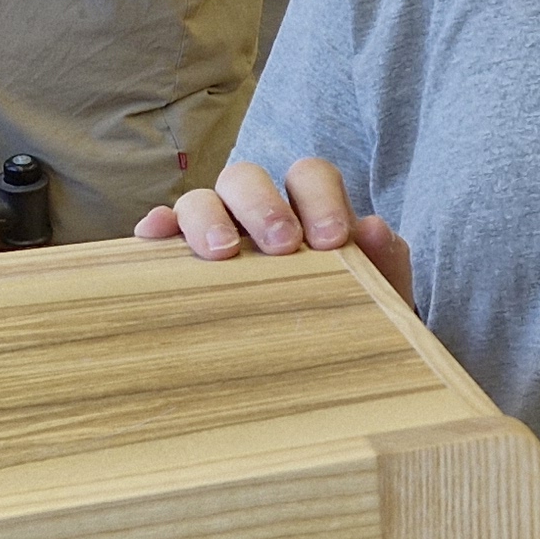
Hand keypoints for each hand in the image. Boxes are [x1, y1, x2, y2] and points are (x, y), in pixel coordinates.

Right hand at [134, 156, 413, 303]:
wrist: (324, 362)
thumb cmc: (350, 316)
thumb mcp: (376, 294)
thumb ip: (384, 261)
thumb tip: (373, 227)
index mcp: (307, 207)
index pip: (309, 176)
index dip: (319, 198)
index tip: (332, 241)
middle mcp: (256, 210)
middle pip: (246, 177)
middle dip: (262, 205)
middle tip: (282, 247)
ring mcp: (216, 229)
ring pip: (200, 199)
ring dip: (207, 218)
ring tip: (222, 253)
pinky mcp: (181, 258)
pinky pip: (163, 229)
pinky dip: (158, 226)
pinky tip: (155, 238)